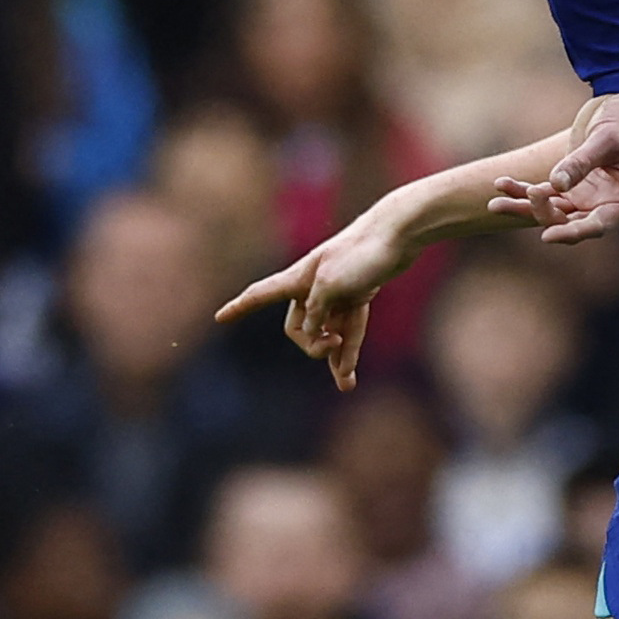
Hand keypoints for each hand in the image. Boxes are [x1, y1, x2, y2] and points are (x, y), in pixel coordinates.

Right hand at [216, 198, 418, 390]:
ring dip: (335, 359)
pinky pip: (350, 331)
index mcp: (299, 278)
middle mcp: (313, 287)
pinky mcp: (358, 297)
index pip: (261, 294)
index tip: (220, 318)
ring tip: (346, 385)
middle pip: (299, 327)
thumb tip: (312, 333)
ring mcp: (336, 293)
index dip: (240, 307)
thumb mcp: (332, 286)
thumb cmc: (362, 253)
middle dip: (312, 344)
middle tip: (331, 344)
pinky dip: (350, 352)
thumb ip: (316, 311)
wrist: (399, 234)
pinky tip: (349, 378)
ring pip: (327, 334)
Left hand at [492, 93, 618, 248]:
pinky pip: (545, 194)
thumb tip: (556, 185)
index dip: (573, 233)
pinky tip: (501, 183)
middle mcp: (605, 206)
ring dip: (524, 207)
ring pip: (551, 211)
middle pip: (570, 222)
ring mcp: (587, 200)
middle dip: (543, 213)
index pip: (597, 225)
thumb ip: (582, 162)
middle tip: (531, 191)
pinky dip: (523, 191)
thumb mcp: (606, 139)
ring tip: (494, 204)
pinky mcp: (572, 189)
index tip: (548, 235)